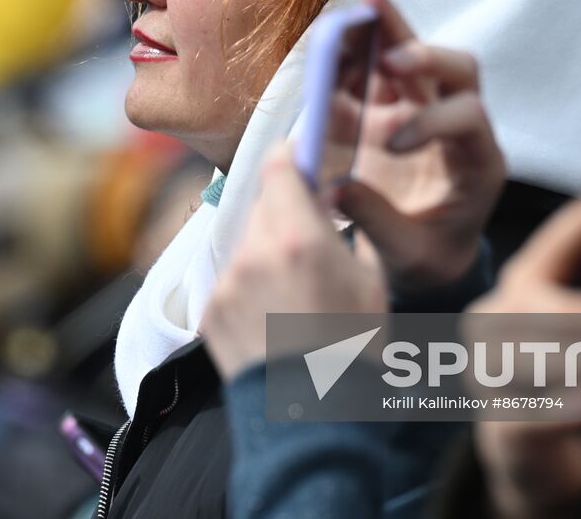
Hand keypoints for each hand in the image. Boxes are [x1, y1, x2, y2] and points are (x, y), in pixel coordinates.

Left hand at [201, 144, 387, 381]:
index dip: (290, 158)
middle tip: (307, 235)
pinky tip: (274, 316)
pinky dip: (250, 286)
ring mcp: (227, 284)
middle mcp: (255, 254)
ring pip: (246, 243)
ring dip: (266, 251)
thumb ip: (345, 233)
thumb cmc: (355, 353)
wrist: (313, 420)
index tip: (300, 160)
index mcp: (300, 239)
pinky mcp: (209, 312)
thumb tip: (331, 204)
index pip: (278, 167)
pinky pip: (232, 280)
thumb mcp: (371, 283)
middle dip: (283, 211)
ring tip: (294, 291)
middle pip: (261, 205)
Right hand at [336, 0, 505, 292]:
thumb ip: (378, 221)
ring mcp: (427, 109)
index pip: (469, 117)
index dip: (431, 122)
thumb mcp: (409, 253)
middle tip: (388, 59)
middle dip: (423, 56)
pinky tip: (334, 41)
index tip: (392, 147)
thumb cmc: (429, 256)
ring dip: (386, 31)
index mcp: (479, 161)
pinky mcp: (395, 107)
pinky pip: (380, 67)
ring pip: (415, 54)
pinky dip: (357, 51)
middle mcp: (459, 125)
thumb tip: (337, 189)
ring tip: (353, 13)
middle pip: (456, 69)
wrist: (427, 252)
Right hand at [467, 189, 580, 518]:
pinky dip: (568, 409)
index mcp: (516, 291)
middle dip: (580, 311)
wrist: (535, 458)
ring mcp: (487, 375)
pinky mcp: (500, 426)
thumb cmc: (571, 381)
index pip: (547, 249)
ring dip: (577, 360)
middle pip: (531, 305)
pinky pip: (534, 412)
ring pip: (527, 358)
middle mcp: (491, 325)